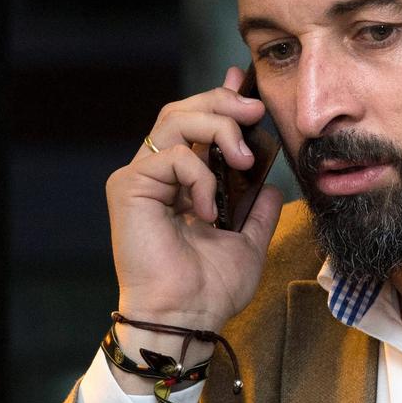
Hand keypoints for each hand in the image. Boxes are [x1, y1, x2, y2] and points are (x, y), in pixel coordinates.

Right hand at [107, 65, 283, 333]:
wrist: (186, 317)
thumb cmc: (210, 289)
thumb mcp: (248, 241)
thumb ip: (257, 209)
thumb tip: (273, 184)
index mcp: (179, 184)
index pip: (194, 125)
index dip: (219, 99)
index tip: (246, 85)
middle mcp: (155, 175)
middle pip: (181, 111)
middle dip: (222, 103)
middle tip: (255, 110)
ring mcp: (139, 179)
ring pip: (174, 121)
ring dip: (217, 129)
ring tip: (242, 159)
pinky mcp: (128, 187)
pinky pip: (171, 156)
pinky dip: (200, 176)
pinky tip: (209, 210)